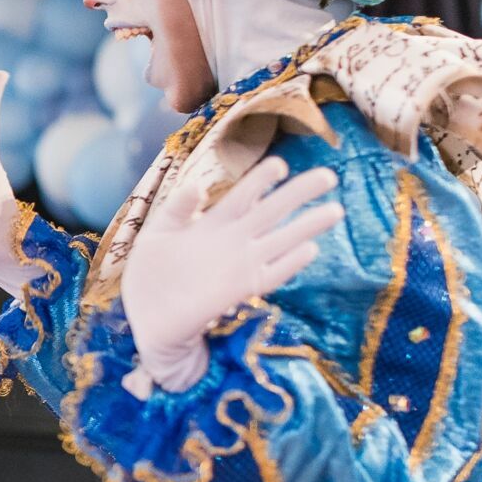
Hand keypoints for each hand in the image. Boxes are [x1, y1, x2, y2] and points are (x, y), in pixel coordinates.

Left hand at [121, 155, 343, 390]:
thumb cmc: (150, 274)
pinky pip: (269, 275)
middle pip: (271, 212)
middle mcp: (232, 241)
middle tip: (328, 175)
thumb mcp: (157, 234)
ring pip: (280, 241)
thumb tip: (196, 185)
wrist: (146, 317)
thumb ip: (177, 209)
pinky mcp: (238, 290)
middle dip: (298, 194)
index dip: (261, 179)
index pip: (243, 195)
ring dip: (306, 227)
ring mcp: (238, 265)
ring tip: (335, 209)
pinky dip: (289, 264)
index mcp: (212, 224)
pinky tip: (309, 250)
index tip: (281, 164)